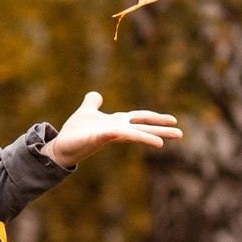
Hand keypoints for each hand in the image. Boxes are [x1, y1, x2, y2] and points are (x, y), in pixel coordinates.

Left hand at [44, 91, 182, 167]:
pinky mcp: (96, 138)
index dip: (155, 118)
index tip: (173, 120)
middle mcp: (116, 129)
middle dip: (160, 130)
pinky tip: (127, 132)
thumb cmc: (75, 132)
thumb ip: (92, 103)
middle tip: (180, 134)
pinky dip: (118, 133)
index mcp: (116, 122)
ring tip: (162, 143)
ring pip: (131, 134)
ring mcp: (107, 135)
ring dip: (146, 137)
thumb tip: (96, 94)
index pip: (140, 119)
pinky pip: (110, 134)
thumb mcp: (85, 111)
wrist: (61, 146)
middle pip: (142, 128)